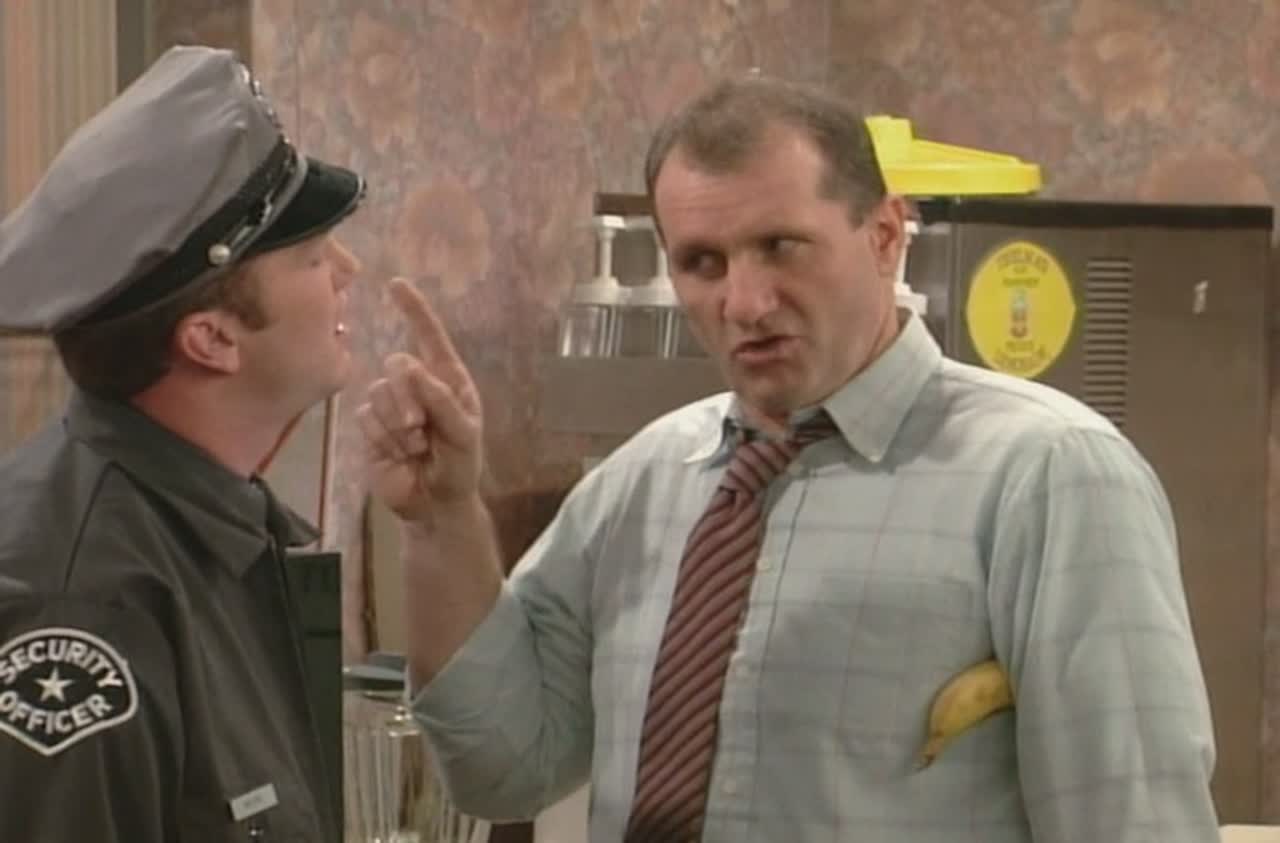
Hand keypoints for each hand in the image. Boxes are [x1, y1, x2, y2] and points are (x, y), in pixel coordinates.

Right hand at [356, 278, 483, 521]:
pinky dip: (383, 439)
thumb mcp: (463, 433)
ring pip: (378, 393)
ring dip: (397, 426)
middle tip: (420, 428)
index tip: (396, 285)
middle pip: (397, 365)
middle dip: (407, 397)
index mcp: (448, 380)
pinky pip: (366, 417)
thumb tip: (411, 368)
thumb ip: (440, 400)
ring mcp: (392, 406)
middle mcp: (418, 386)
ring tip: (415, 448)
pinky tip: (398, 455)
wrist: (434, 504)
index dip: (414, 311)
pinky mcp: (372, 427)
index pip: (430, 337)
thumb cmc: (459, 465)